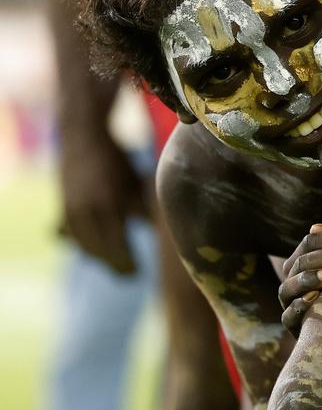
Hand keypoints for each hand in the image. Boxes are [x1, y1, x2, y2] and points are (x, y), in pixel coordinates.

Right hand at [59, 135, 151, 273]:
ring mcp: (70, 211)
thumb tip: (171, 234)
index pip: (117, 247)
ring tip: (114, 264)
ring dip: (98, 257)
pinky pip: (70, 236)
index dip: (127, 263)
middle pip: (100, 251)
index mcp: (108, 206)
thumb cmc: (117, 161)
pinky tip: (93, 249)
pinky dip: (82, 244)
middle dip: (114, 264)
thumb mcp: (137, 183)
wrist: (82, 135)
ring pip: (84, 245)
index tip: (137, 273)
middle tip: (129, 275)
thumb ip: (148, 210)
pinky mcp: (61, 208)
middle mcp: (86, 212)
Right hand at [279, 223, 321, 335]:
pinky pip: (289, 314)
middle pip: (304, 260)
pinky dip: (300, 305)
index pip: (311, 241)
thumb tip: (317, 227)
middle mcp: (290, 280)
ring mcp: (288, 302)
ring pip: (291, 285)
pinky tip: (315, 298)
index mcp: (299, 262)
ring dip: (312, 278)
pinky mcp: (291, 324)